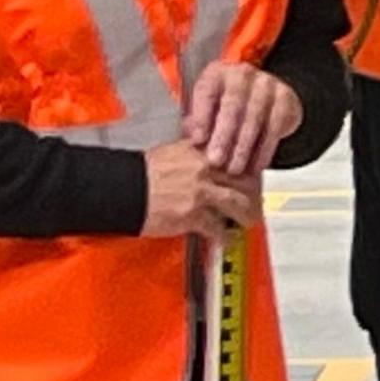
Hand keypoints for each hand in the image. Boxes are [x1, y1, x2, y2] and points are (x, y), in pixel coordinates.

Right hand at [140, 142, 261, 242]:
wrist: (124, 188)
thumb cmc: (142, 172)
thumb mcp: (171, 150)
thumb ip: (193, 148)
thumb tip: (202, 141)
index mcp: (201, 151)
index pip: (237, 157)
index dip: (249, 170)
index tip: (253, 177)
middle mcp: (205, 169)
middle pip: (245, 180)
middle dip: (255, 194)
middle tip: (256, 202)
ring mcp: (201, 192)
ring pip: (238, 203)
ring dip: (247, 215)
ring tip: (247, 221)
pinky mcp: (193, 215)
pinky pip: (217, 227)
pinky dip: (224, 236)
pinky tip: (224, 239)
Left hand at [188, 62, 303, 177]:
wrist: (266, 97)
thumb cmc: (227, 106)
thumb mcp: (208, 109)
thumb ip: (197, 123)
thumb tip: (191, 140)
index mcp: (217, 73)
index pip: (207, 92)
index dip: (201, 117)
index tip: (197, 141)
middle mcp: (242, 74)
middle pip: (233, 104)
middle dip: (224, 135)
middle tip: (216, 160)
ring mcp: (266, 84)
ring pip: (255, 117)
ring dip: (244, 146)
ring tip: (234, 169)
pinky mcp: (285, 98)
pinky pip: (274, 126)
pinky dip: (264, 149)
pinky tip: (256, 165)